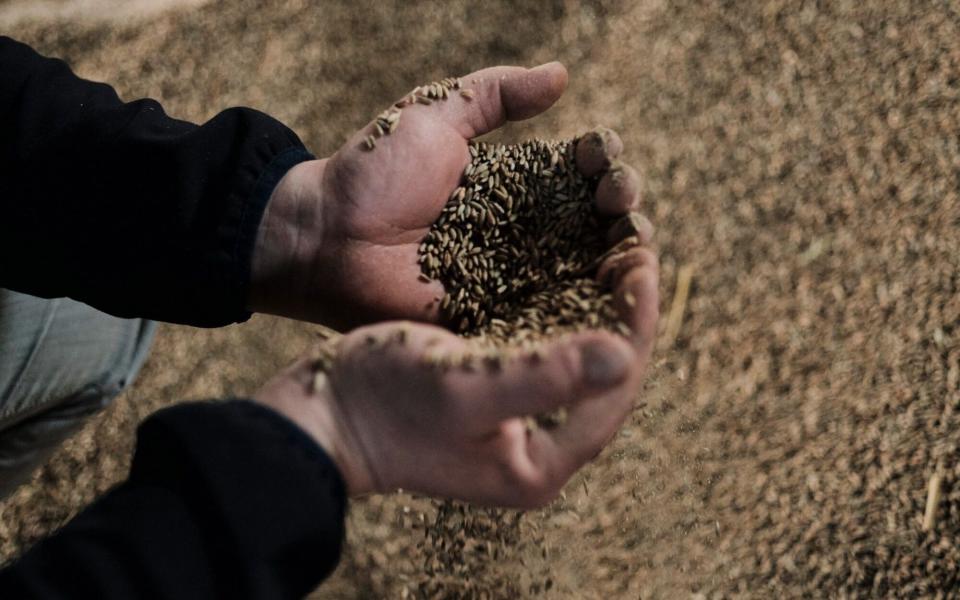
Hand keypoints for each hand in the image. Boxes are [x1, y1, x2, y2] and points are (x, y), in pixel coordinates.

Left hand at [248, 62, 642, 328]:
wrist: (325, 236)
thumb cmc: (372, 171)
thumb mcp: (436, 114)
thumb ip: (495, 93)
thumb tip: (562, 75)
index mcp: (516, 186)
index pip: (582, 174)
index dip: (603, 164)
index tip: (601, 156)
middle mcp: (525, 233)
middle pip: (596, 223)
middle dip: (621, 206)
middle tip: (618, 198)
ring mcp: (514, 280)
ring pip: (586, 270)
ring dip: (619, 255)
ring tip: (630, 244)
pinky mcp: (499, 320)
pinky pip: (553, 319)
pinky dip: (589, 310)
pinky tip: (614, 296)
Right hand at [254, 243, 657, 507]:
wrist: (324, 415)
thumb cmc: (384, 402)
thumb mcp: (463, 385)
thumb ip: (543, 377)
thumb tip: (624, 356)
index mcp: (543, 462)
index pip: (617, 386)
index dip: (638, 321)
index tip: (643, 260)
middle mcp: (540, 445)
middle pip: (607, 372)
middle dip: (625, 309)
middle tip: (636, 246)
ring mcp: (520, 421)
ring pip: (582, 355)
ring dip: (600, 303)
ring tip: (611, 248)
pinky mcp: (499, 393)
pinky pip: (551, 346)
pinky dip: (565, 306)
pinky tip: (569, 266)